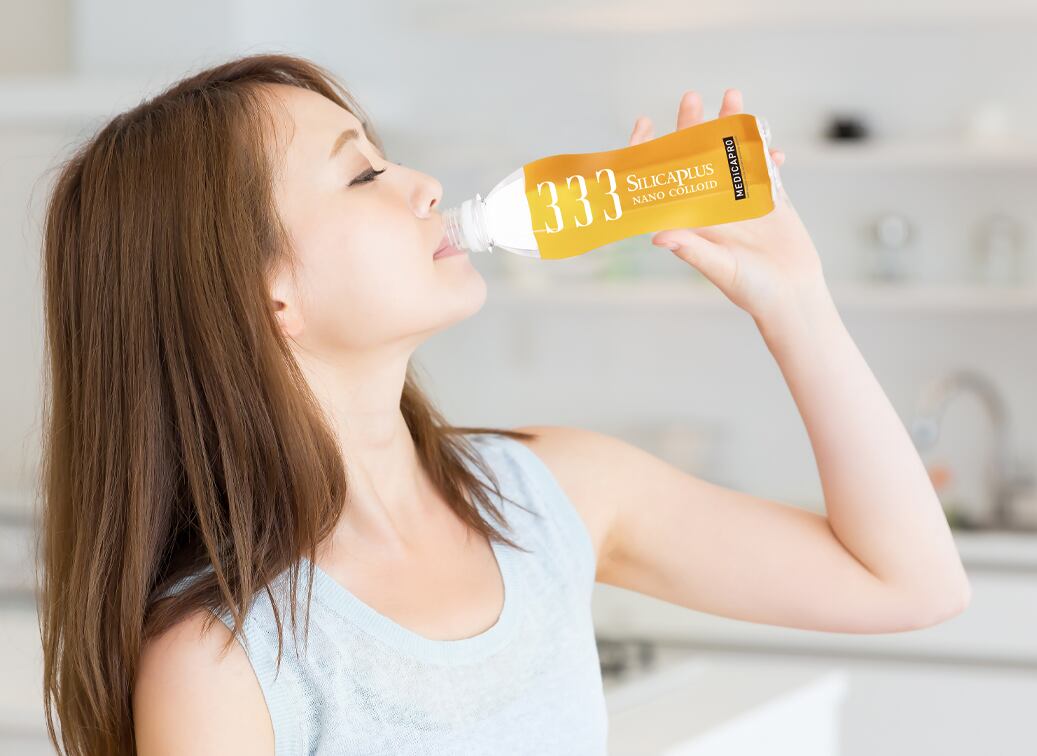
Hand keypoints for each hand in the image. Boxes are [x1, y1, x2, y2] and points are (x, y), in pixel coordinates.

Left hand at [629, 89, 827, 324]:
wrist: (792, 297)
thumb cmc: (751, 290)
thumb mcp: (720, 269)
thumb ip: (692, 249)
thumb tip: (657, 236)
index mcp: (693, 221)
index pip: (665, 182)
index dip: (651, 155)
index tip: (646, 125)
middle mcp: (713, 207)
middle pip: (697, 159)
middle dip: (692, 126)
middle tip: (690, 97)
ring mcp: (742, 200)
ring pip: (732, 155)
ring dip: (731, 126)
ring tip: (732, 95)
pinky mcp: (771, 200)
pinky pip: (765, 168)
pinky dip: (766, 152)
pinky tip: (770, 141)